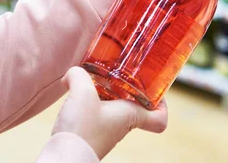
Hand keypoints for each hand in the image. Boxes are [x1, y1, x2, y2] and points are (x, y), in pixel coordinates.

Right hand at [52, 67, 167, 159]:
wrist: (64, 158)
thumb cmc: (82, 130)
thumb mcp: (82, 92)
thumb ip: (79, 76)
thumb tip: (74, 73)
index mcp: (131, 115)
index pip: (160, 119)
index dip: (163, 106)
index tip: (156, 91)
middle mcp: (122, 125)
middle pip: (137, 109)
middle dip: (130, 92)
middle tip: (122, 76)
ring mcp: (107, 131)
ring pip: (115, 111)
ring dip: (107, 97)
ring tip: (95, 81)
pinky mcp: (90, 135)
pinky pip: (97, 117)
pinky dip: (91, 105)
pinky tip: (77, 97)